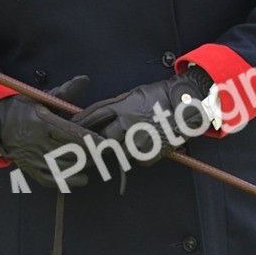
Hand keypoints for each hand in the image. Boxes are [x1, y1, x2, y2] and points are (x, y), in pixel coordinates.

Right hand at [0, 76, 109, 188]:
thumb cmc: (23, 108)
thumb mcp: (42, 97)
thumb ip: (66, 92)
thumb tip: (85, 79)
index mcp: (41, 121)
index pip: (71, 134)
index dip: (90, 140)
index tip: (104, 142)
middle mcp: (37, 141)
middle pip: (70, 152)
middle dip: (90, 154)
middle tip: (104, 152)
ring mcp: (33, 157)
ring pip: (64, 168)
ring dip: (82, 166)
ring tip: (94, 161)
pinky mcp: (30, 169)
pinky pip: (51, 180)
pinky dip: (68, 181)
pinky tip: (81, 177)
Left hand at [72, 68, 215, 165]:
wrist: (185, 106)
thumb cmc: (159, 96)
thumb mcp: (132, 94)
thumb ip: (114, 106)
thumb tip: (97, 114)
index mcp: (120, 109)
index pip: (92, 117)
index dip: (79, 123)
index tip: (70, 127)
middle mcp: (126, 126)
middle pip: (99, 140)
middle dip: (92, 143)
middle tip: (86, 147)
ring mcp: (137, 142)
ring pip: (116, 152)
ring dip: (115, 149)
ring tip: (121, 144)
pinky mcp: (148, 156)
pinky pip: (134, 159)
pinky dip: (134, 155)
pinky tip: (141, 145)